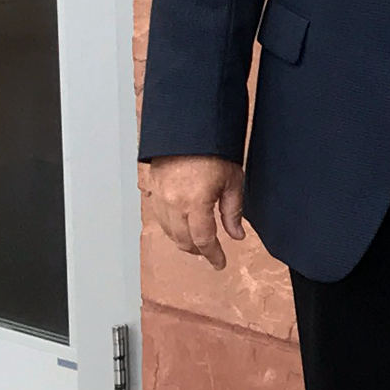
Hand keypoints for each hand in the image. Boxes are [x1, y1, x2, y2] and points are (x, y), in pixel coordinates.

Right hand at [140, 155, 245, 269]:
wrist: (189, 127)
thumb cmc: (214, 149)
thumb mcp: (232, 180)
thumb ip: (233, 211)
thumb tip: (236, 235)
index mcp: (195, 202)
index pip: (204, 240)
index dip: (213, 255)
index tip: (220, 263)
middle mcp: (173, 203)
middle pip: (183, 240)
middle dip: (198, 250)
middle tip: (211, 253)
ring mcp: (159, 196)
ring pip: (168, 231)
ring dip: (183, 240)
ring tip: (197, 242)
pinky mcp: (152, 188)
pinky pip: (159, 217)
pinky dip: (170, 226)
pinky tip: (181, 225)